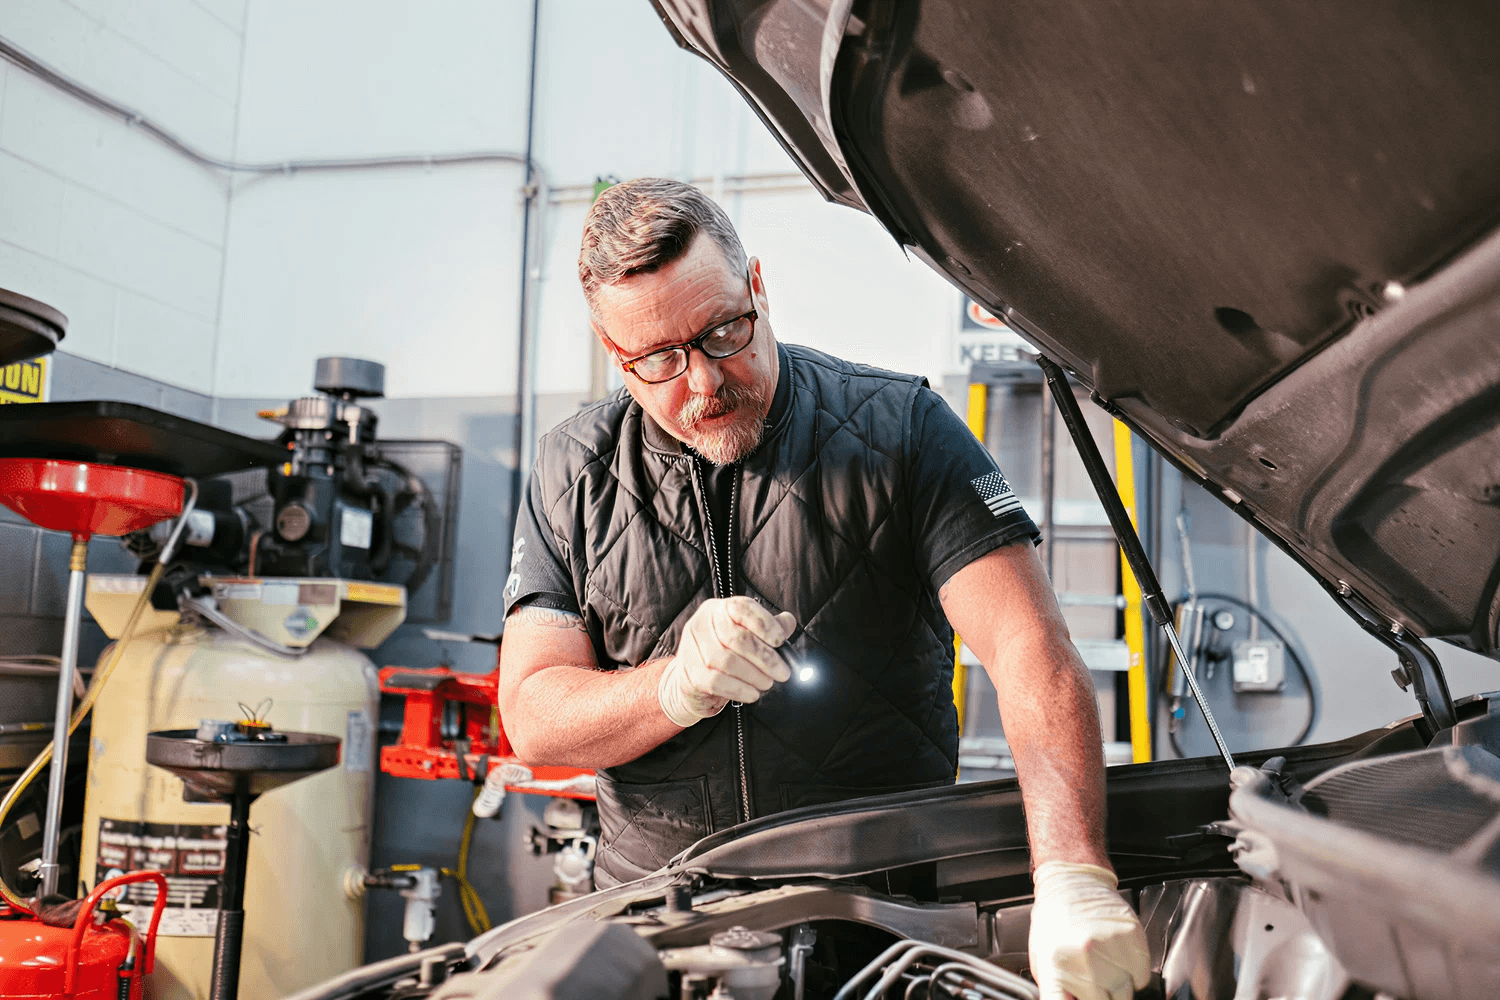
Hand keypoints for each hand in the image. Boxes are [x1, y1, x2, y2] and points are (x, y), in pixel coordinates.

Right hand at [657, 597, 796, 727]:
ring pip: (727, 661)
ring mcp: (692, 648)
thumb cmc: (727, 655)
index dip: (764, 623)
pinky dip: (739, 690)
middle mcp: (702, 624)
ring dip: (754, 676)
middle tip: (783, 672)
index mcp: (718, 609)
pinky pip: (717, 682)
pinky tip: (752, 694)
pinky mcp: (690, 673)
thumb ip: (770, 627)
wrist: (692, 682)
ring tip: (767, 683)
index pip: (741, 608)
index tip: (780, 640)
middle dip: (765, 658)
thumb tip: (788, 622)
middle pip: (737, 638)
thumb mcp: (747, 635)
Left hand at [1028, 862, 1149, 999]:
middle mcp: (1084, 959)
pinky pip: (1141, 977)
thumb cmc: (1054, 923)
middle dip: (1101, 996)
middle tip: (1093, 981)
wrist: (1070, 884)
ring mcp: (1110, 948)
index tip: (1079, 998)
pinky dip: (1133, 974)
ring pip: (1128, 993)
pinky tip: (1116, 956)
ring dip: (1119, 986)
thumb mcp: (1043, 962)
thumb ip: (1059, 991)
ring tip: (1103, 964)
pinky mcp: (1132, 938)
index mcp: (1056, 968)